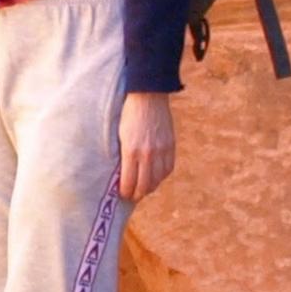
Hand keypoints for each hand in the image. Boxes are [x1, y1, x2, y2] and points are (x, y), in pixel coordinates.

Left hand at [115, 90, 176, 204]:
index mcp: (131, 151)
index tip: (123, 194)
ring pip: (158, 179)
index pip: (129, 182)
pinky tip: (157, 176)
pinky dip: (162, 176)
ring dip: (151, 187)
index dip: (126, 192)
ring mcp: (161, 150)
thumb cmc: (128, 113)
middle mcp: (147, 154)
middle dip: (138, 194)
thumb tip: (123, 172)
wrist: (148, 95)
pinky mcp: (170, 145)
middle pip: (145, 185)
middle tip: (133, 196)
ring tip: (145, 188)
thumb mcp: (120, 135)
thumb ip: (124, 154)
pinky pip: (168, 168)